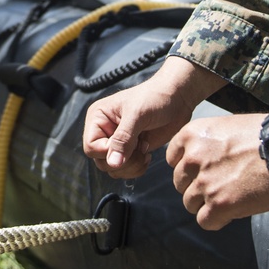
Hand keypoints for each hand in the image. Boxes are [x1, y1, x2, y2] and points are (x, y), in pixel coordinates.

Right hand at [83, 57, 224, 178]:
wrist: (177, 99)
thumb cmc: (155, 98)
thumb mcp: (137, 115)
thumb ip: (123, 139)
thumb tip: (113, 163)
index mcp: (98, 117)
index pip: (91, 147)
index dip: (108, 152)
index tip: (130, 144)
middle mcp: (104, 131)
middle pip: (101, 161)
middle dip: (123, 161)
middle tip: (141, 147)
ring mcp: (117, 142)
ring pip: (113, 169)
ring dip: (131, 166)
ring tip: (144, 149)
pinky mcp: (130, 150)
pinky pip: (126, 170)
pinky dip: (137, 168)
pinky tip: (147, 154)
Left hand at [167, 112, 268, 228]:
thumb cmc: (267, 135)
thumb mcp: (228, 126)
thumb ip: (209, 144)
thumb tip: (205, 161)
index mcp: (193, 134)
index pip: (173, 158)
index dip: (188, 167)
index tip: (201, 170)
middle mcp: (193, 158)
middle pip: (180, 183)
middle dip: (197, 186)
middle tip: (219, 186)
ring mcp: (205, 182)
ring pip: (190, 203)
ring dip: (207, 204)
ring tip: (228, 198)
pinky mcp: (219, 204)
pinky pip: (205, 221)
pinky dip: (216, 220)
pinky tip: (231, 212)